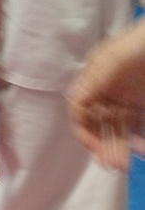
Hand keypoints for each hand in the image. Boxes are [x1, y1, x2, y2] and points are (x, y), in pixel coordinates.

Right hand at [68, 24, 144, 169]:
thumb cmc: (138, 45)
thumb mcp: (114, 59)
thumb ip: (95, 80)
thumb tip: (73, 101)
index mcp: (93, 79)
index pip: (80, 110)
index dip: (84, 131)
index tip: (94, 149)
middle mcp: (106, 93)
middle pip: (98, 125)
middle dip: (103, 145)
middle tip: (115, 164)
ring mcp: (125, 100)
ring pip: (117, 130)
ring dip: (119, 148)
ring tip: (126, 164)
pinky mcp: (141, 105)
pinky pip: (137, 128)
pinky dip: (138, 142)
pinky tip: (141, 150)